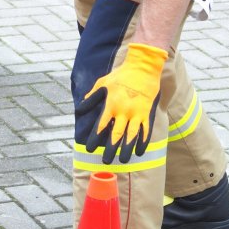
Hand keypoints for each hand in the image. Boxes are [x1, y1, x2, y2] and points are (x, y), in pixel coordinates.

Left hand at [75, 43, 167, 163]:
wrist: (142, 68)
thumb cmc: (121, 75)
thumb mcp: (103, 83)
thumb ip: (92, 97)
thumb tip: (80, 109)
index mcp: (111, 104)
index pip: (101, 125)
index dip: (94, 138)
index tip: (89, 148)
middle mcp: (124, 111)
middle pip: (116, 134)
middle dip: (110, 149)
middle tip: (105, 161)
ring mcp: (137, 113)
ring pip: (131, 136)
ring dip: (126, 149)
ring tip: (123, 160)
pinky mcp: (147, 113)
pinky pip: (145, 131)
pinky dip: (142, 142)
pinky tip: (139, 152)